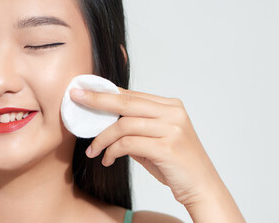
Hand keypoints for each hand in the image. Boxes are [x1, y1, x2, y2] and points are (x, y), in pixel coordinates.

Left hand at [71, 87, 219, 206]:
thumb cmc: (177, 166)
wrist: (202, 187)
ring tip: (93, 151)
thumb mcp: (155, 142)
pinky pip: (129, 144)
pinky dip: (113, 151)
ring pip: (124, 125)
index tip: (84, 91)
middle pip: (126, 102)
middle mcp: (173, 113)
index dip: (106, 92)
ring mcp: (172, 129)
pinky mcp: (168, 147)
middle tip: (75, 99)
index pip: (133, 95)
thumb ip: (136, 129)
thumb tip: (105, 121)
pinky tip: (108, 159)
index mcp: (172, 107)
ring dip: (103, 138)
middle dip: (97, 100)